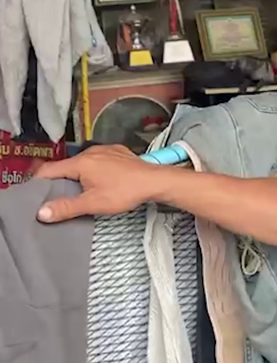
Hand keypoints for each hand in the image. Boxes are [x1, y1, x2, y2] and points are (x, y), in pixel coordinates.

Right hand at [33, 145, 165, 222]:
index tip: (34, 194)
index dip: (38, 183)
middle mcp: (91, 152)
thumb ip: (67, 207)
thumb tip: (41, 212)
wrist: (155, 181)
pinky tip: (99, 181)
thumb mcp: (93, 203)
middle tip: (56, 197)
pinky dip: (93, 170)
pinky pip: (98, 160)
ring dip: (77, 175)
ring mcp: (106, 150)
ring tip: (77, 191)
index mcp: (80, 162)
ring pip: (82, 163)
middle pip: (65, 166)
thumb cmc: (125, 192)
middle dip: (59, 181)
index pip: (48, 170)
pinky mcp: (118, 152)